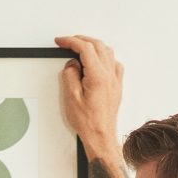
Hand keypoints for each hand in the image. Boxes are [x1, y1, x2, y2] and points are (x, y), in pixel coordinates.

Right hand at [54, 33, 123, 154]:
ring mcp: (115, 80)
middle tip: (68, 42)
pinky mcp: (117, 86)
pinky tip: (98, 61)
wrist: (101, 137)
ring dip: (93, 46)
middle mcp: (109, 75)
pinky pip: (114, 63)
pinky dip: (105, 57)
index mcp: (98, 76)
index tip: (61, 41)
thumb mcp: (71, 98)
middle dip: (81, 40)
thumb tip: (71, 64)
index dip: (70, 41)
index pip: (84, 48)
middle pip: (97, 45)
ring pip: (107, 51)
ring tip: (80, 49)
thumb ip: (70, 76)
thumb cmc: (88, 122)